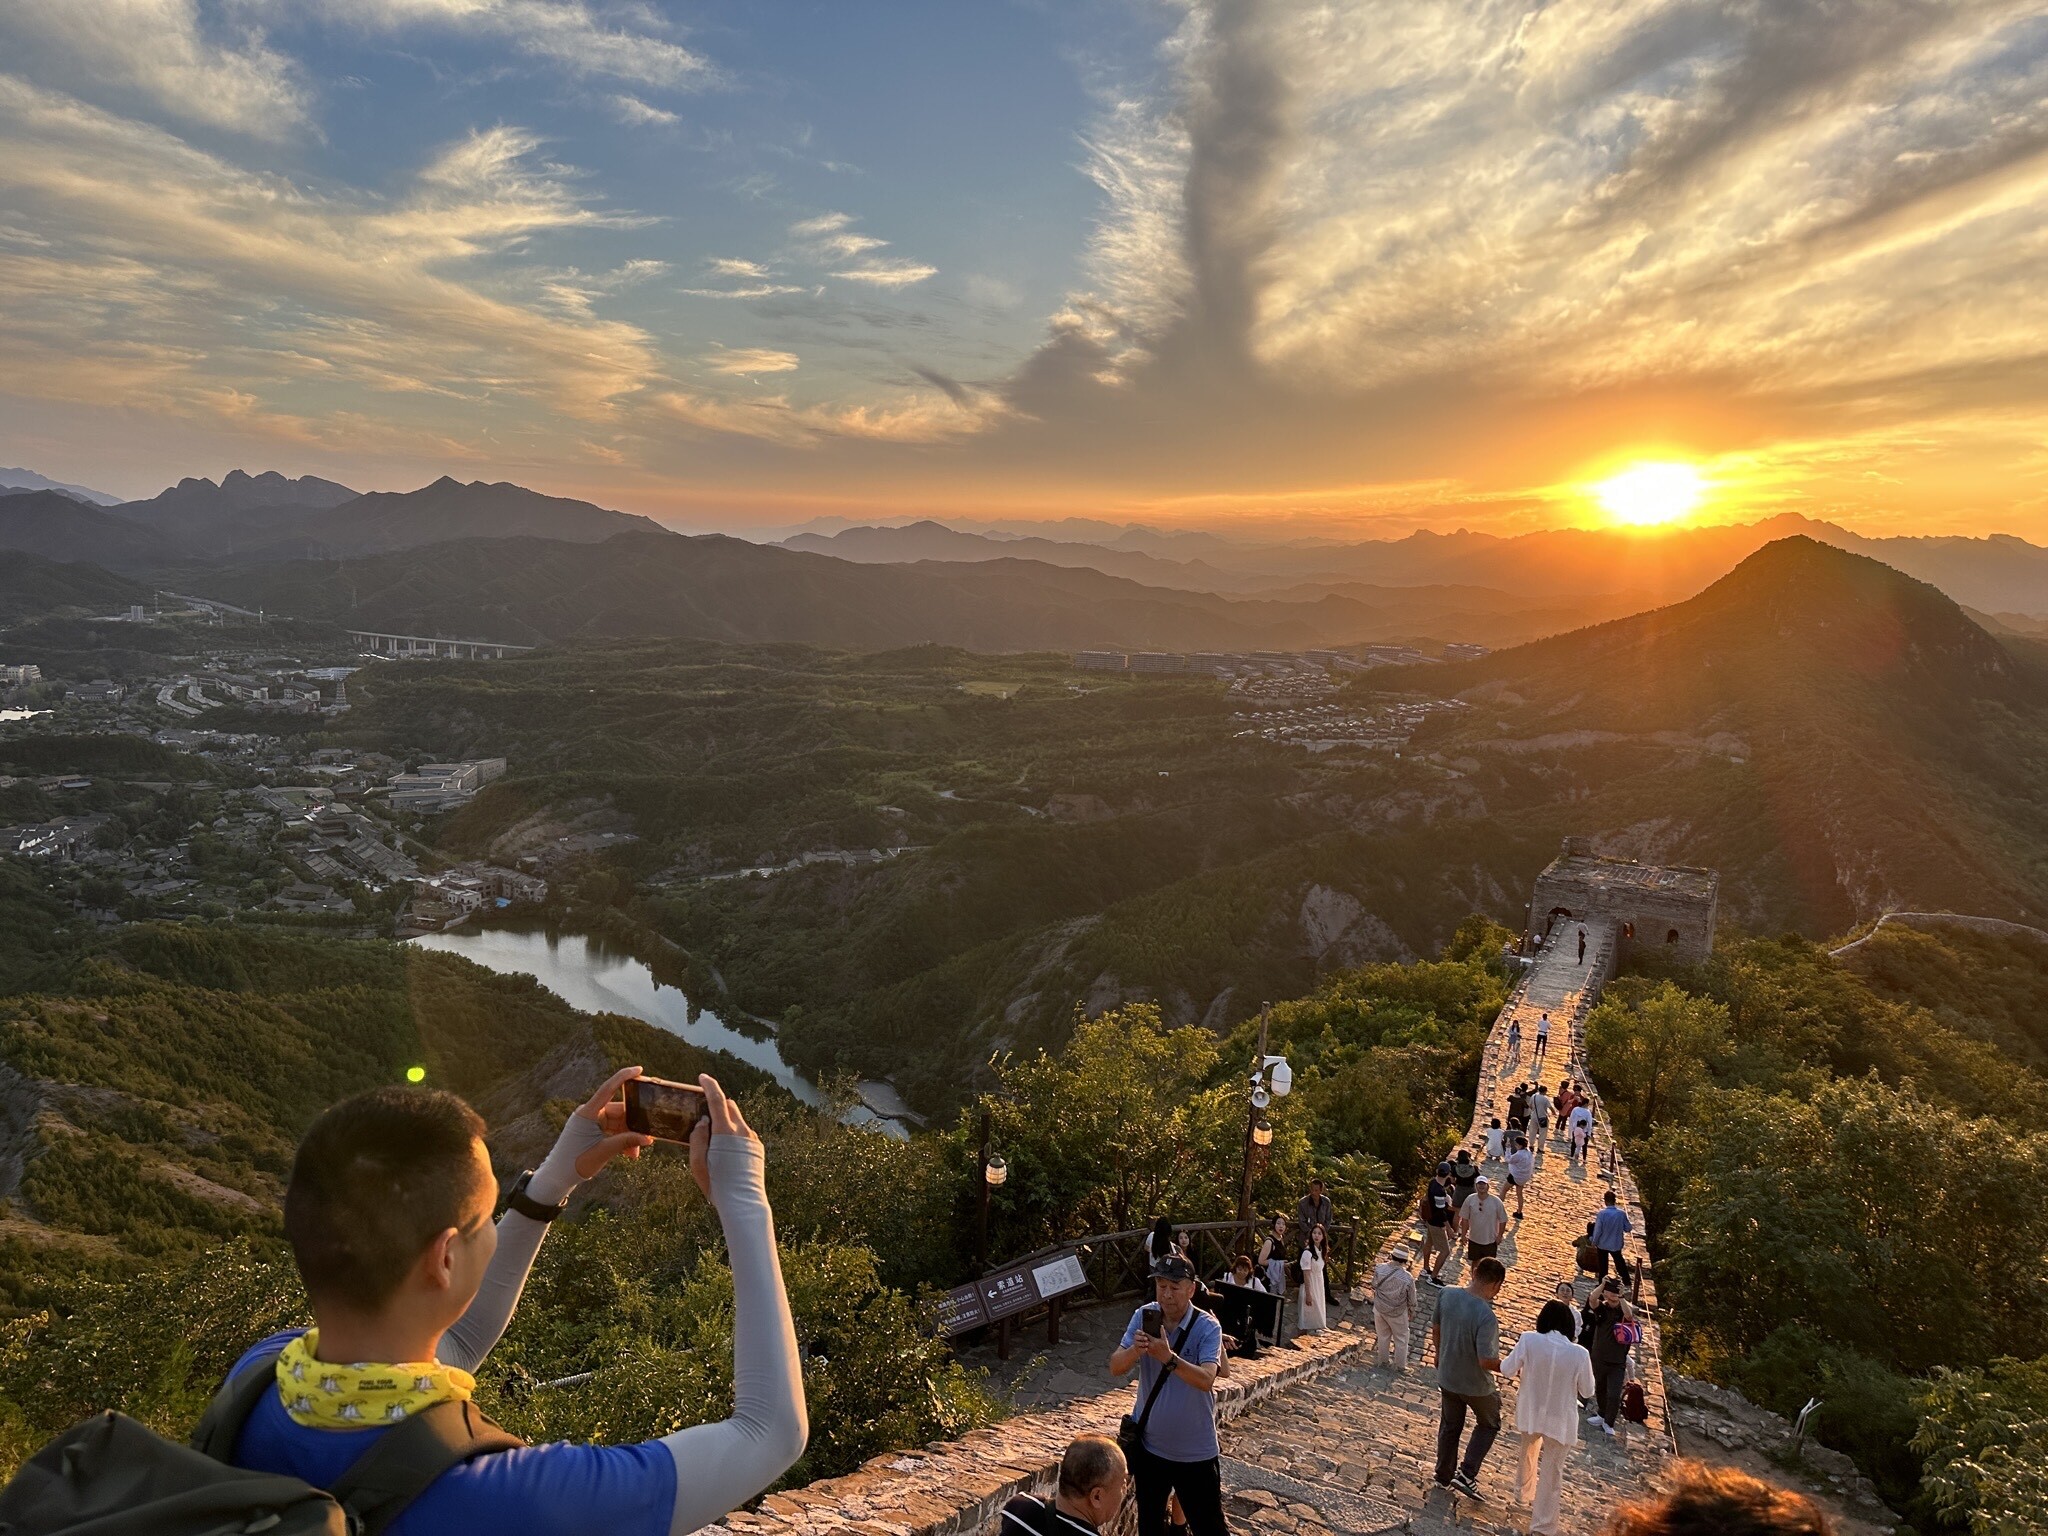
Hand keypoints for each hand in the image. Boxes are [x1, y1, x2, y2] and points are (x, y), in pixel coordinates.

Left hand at [573, 1065, 655, 1178]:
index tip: (639, 1070)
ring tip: (635, 1153)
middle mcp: (590, 1114)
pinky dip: (621, 1140)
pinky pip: (613, 1131)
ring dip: (628, 1137)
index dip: (624, 1077)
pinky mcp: (593, 1132)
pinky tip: (629, 1153)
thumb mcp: (604, 1152)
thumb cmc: (575, 1162)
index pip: (608, 1089)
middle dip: (633, 1126)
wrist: (557, 1177)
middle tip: (647, 1138)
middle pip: (619, 1111)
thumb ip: (626, 1142)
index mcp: (588, 1113)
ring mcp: (592, 1123)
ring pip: (618, 1123)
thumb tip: (648, 1138)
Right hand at [689, 1073, 756, 1200]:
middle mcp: (742, 1131)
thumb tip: (703, 1121)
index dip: (709, 1086)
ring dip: (726, 1122)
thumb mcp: (698, 1163)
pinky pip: (745, 1132)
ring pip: (738, 1119)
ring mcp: (753, 1138)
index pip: (717, 1100)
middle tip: (704, 1117)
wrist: (743, 1203)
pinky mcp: (758, 1146)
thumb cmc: (716, 1185)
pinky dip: (734, 1133)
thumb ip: (697, 1138)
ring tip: (715, 1141)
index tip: (702, 1078)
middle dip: (717, 1106)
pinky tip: (727, 1152)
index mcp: (726, 1132)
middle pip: (729, 1106)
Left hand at [1143, 1333, 1175, 1364]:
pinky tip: (1144, 1345)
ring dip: (1142, 1342)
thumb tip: (1161, 1326)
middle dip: (1142, 1337)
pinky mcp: (1149, 1353)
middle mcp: (1151, 1345)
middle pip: (1143, 1340)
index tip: (1142, 1331)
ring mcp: (1149, 1350)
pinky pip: (1144, 1349)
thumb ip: (1162, 1332)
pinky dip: (1143, 1347)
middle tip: (1141, 1335)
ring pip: (1143, 1345)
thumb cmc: (1165, 1347)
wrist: (1165, 1356)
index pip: (1146, 1335)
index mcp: (1154, 1341)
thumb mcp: (1165, 1339)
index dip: (1144, 1333)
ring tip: (1141, 1340)